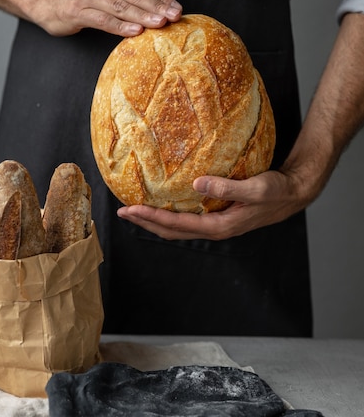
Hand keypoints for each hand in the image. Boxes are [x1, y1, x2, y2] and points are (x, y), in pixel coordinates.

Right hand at [33, 0, 181, 36]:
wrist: (46, 1)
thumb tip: (158, 7)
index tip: (176, 8)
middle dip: (157, 6)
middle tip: (174, 16)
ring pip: (121, 6)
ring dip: (143, 16)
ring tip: (160, 23)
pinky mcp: (78, 10)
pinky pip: (104, 19)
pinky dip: (122, 26)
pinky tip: (136, 31)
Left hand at [116, 169, 309, 240]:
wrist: (293, 193)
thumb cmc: (277, 190)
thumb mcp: (256, 187)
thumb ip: (226, 187)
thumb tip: (196, 184)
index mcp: (220, 226)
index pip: (178, 224)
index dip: (152, 218)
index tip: (130, 210)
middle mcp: (215, 229)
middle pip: (172, 231)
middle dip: (146, 223)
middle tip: (122, 212)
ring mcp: (216, 225)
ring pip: (178, 228)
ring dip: (155, 221)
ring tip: (135, 211)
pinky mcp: (218, 218)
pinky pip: (188, 220)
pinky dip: (170, 215)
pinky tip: (163, 204)